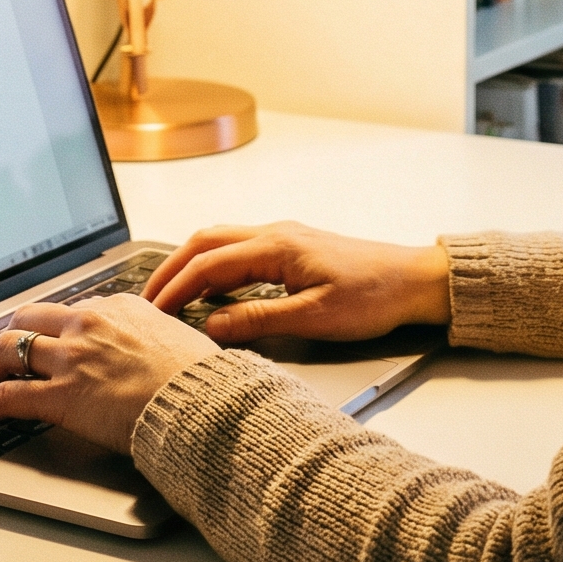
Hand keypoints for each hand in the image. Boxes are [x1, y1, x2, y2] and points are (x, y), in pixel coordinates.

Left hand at [0, 295, 218, 454]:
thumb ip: (154, 337)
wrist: (202, 402)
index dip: (56, 329)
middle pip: (30, 318)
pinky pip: (8, 395)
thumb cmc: (201, 379)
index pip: (73, 311)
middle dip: (12, 335)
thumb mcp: (178, 339)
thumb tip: (155, 348)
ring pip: (10, 349)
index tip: (50, 341)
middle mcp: (89, 324)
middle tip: (5, 354)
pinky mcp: (61, 395)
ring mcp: (72, 358)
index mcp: (120, 307)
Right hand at [142, 221, 451, 343]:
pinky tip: (212, 291)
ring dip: (191, 265)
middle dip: (171, 270)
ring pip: (221, 242)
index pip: (208, 264)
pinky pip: (240, 250)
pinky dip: (214, 267)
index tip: (152, 313)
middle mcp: (275, 234)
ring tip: (170, 296)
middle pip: (205, 242)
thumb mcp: (314, 317)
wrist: (415, 281)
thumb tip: (211, 326)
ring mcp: (284, 239)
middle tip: (147, 300)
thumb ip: (258, 320)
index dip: (175, 289)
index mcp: (276, 247)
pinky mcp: (294, 249)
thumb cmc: (374, 296)